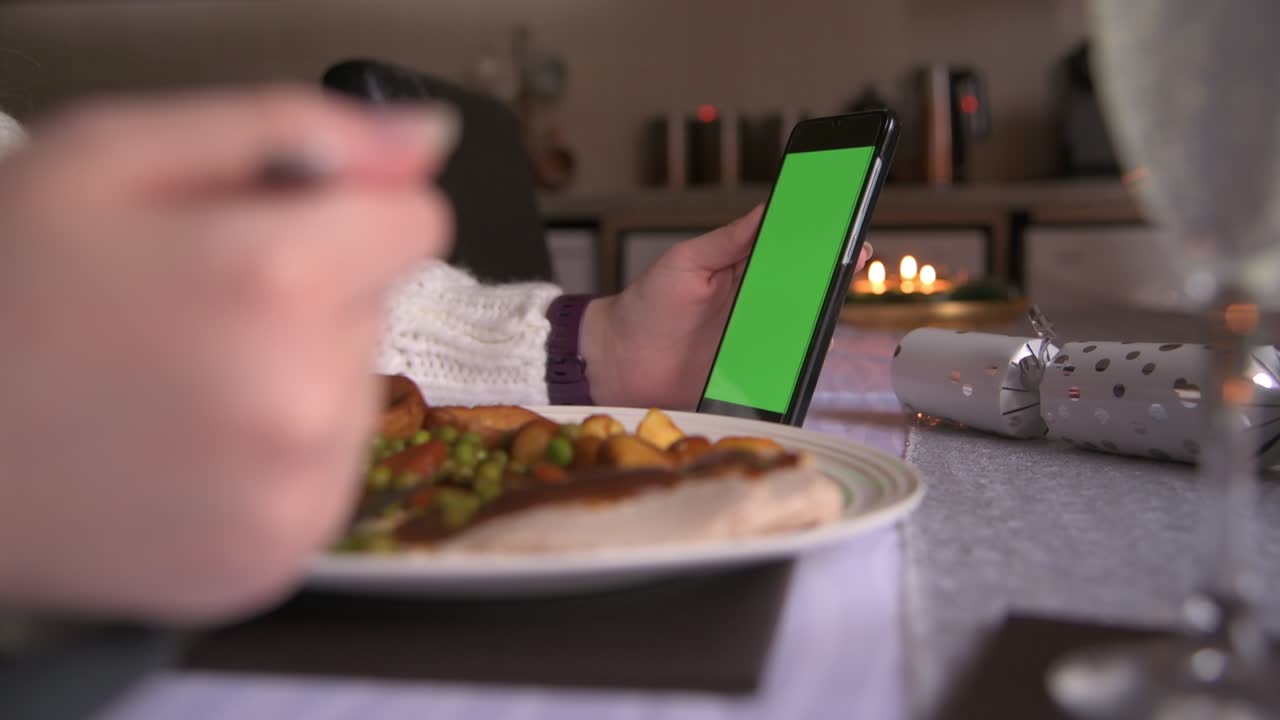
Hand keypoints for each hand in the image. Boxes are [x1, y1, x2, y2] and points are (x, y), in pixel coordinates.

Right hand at [0, 88, 455, 623]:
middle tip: (184, 312)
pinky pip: (325, 474)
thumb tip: (422, 140)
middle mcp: (302, 400)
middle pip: (377, 307)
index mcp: (275, 282)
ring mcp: (291, 495)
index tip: (263, 230)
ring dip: (292, 378)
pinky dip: (273, 459)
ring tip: (173, 383)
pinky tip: (181, 448)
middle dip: (305, 298)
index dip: (340, 214)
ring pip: (355, 392)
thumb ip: (294, 133)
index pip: (414, 221)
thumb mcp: (117, 156)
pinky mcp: (275, 558)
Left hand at [581, 207, 872, 408]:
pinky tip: (809, 350)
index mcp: (743, 269)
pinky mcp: (750, 375)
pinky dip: (800, 361)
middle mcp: (755, 304)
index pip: (791, 250)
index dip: (819, 240)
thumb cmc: (645, 306)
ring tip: (833, 304)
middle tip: (853, 261)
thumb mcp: (685, 262)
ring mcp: (755, 340)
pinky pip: (784, 368)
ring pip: (802, 328)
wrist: (616, 363)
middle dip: (833, 277)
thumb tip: (768, 208)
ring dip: (821, 319)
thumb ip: (727, 240)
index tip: (847, 226)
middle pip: (806, 290)